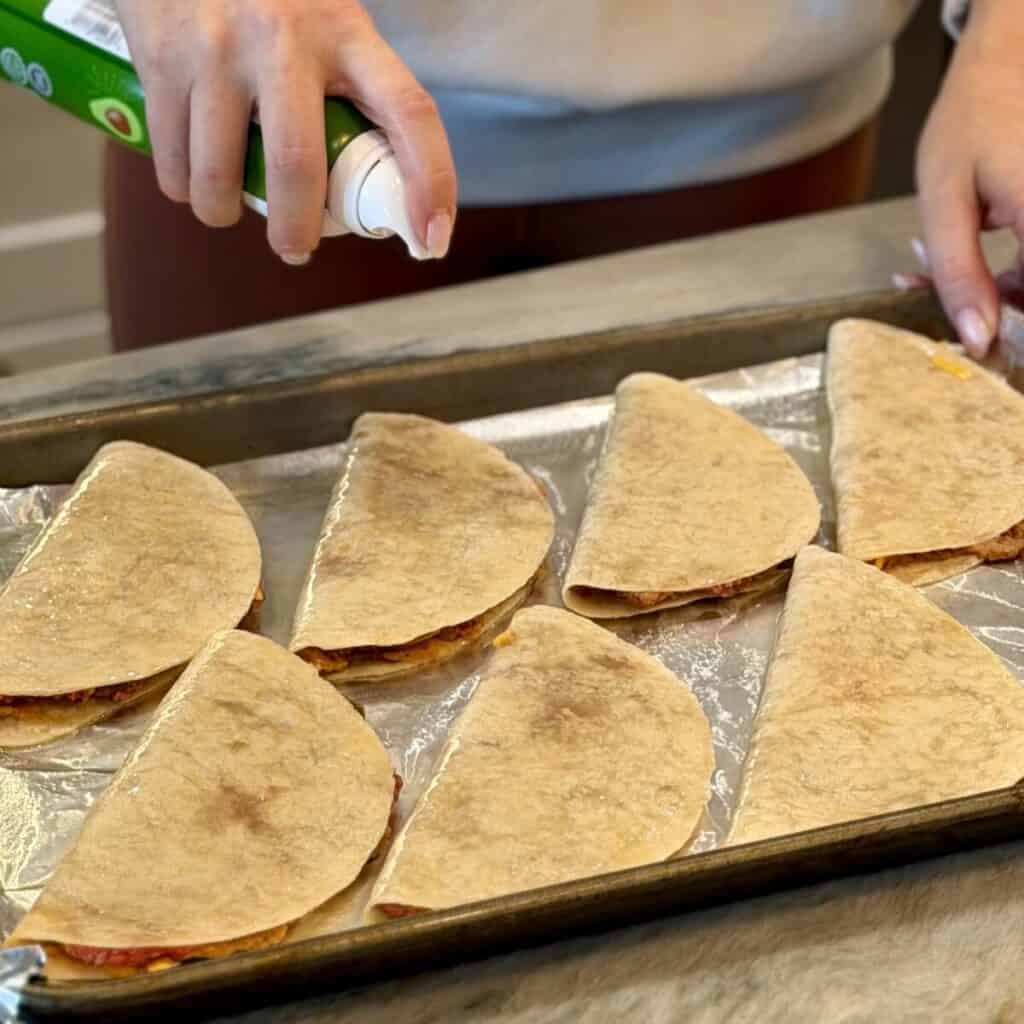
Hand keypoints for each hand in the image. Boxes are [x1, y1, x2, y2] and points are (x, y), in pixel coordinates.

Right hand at [115, 0, 455, 263]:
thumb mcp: (326, 22)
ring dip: (224, 213)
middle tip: (296, 249)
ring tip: (229, 208)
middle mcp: (284, 36)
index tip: (433, 239)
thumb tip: (371, 190)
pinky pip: (174, 161)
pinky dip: (184, 188)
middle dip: (297, 232)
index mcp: (347, 32)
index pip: (409, 111)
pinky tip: (193, 176)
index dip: (430, 181)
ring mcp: (218, 47)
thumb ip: (353, 88)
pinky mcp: (163, 57)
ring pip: (220, 178)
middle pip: (298, 168)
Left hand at [916, 0, 1023, 357]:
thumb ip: (960, 275)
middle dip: (999, 308)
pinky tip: (985, 246)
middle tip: (942, 291)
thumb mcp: (945, 199)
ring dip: (1008, 290)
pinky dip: (1019, 267)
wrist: (1014, 54)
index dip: (1011, 339)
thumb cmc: (975, 114)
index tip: (972, 345)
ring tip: (943, 266)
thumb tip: (978, 341)